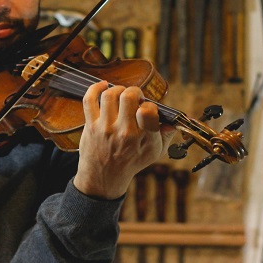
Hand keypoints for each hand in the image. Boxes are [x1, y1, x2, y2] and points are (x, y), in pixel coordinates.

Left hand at [73, 81, 175, 199]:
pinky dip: (95, 88)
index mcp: (143, 138)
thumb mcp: (154, 152)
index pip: (148, 111)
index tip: (146, 110)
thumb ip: (165, 134)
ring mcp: (106, 128)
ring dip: (118, 89)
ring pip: (110, 95)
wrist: (104, 177)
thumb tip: (173, 121)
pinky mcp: (91, 125)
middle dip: (134, 91)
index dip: (149, 105)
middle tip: (134, 98)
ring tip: (121, 95)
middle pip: (128, 97)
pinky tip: (103, 85)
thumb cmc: (132, 161)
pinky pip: (89, 100)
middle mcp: (124, 132)